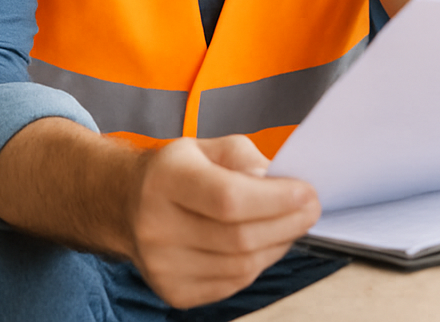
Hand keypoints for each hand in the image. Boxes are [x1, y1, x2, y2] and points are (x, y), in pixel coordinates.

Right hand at [130, 135, 320, 308]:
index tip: (308, 192)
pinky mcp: (172, 292)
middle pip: (239, 238)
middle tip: (312, 208)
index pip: (228, 198)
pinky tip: (263, 244)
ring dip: (278, 245)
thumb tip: (280, 185)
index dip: (276, 199)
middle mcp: (156, 226)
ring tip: (290, 224)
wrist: (128, 205)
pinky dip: (258, 264)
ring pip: (241, 266)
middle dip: (288, 224)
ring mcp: (161, 266)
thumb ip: (249, 160)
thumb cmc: (181, 172)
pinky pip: (232, 284)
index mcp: (166, 180)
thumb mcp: (211, 147)